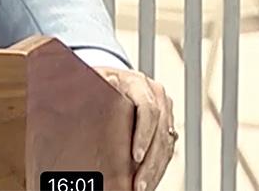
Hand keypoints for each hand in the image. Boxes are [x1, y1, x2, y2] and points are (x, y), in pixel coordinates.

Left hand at [97, 67, 175, 190]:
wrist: (112, 78)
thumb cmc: (98, 82)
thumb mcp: (92, 81)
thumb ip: (91, 87)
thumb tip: (92, 92)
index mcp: (138, 82)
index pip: (149, 109)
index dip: (144, 134)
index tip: (135, 156)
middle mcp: (156, 95)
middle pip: (160, 132)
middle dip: (150, 162)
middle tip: (137, 184)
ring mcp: (164, 110)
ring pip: (167, 144)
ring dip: (155, 170)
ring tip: (141, 188)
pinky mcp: (166, 125)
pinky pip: (166, 150)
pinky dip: (157, 169)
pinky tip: (147, 183)